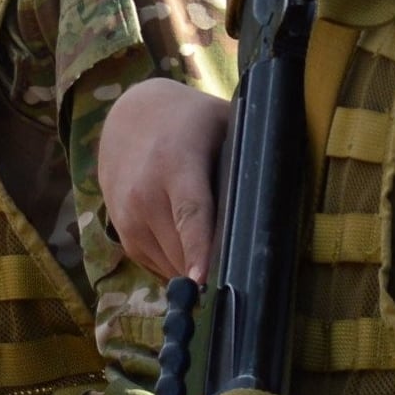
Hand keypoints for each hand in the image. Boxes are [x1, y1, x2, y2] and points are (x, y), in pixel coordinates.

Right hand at [103, 79, 234, 282]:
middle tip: (241, 276)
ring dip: (191, 269)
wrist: (130, 115)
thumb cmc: (190, 120)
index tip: (201, 279)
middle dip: (210, 270)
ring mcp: (126, 215)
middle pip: (179, 249)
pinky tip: (191, 252)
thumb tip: (274, 202)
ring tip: (216, 260)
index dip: (197, 249)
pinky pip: (152, 263)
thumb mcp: (224, 124)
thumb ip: (246, 159)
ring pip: (166, 263)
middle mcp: (143, 194)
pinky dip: (174, 265)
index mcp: (175, 165)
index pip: (189, 214)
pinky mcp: (120, 230)